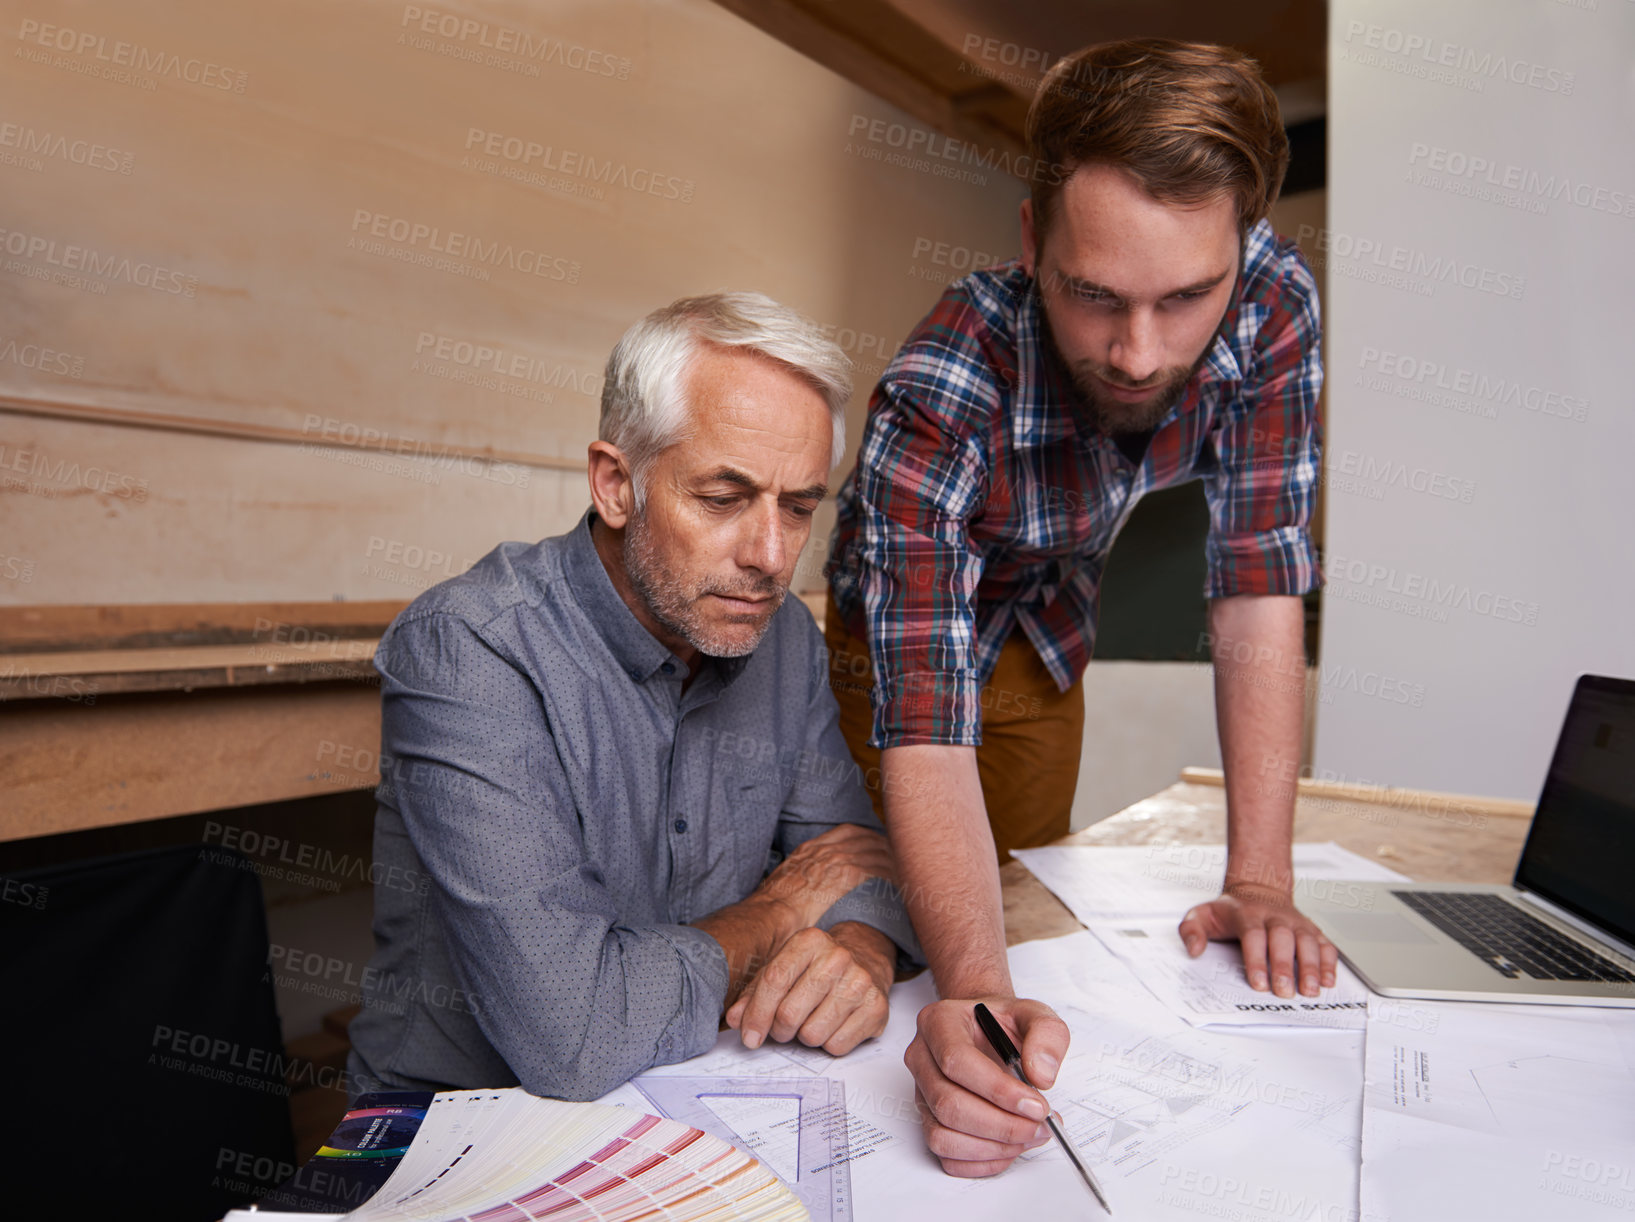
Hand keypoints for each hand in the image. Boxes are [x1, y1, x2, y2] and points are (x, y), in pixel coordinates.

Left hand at [724, 923, 893, 1054]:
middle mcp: (838, 957)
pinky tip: (833, 1024)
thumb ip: (754, 993)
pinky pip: (837, 1046)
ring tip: (812, 1020)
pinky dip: (829, 1043)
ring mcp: (861, 982)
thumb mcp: (783, 969)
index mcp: (810, 941)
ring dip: (806, 1036)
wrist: (865, 960)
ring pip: (813, 1035)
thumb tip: (735, 1019)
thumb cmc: (816, 969)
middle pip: (790, 1013)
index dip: (756, 1014)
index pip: (774, 980)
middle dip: (780, 1030)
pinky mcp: (876, 1007)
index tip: (749, 1036)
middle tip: (785, 1026)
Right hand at [755, 824, 896, 929]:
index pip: (848, 832)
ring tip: (906, 872)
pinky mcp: (846, 875)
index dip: (867, 837)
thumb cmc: (774, 909)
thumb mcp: (785, 885)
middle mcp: (825, 850)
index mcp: (810, 849)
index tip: (878, 845)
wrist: (770, 916)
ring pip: (875, 851)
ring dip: (893, 861)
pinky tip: (900, 884)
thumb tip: (809, 892)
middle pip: (866, 838)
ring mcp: (836, 860)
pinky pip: (878, 868)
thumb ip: (801, 880)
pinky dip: (891, 875)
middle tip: (899, 857)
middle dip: (885, 846)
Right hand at [903, 996, 1068, 1176]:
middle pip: (948, 1104)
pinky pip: (946, 1154)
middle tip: (1038, 1125)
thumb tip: (1041, 1075)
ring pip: (943, 1135)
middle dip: (1000, 1125)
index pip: (957, 1061)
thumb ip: (1047, 1035)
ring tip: (1028, 1136)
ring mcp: (922, 1092)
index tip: (1035, 1105)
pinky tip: (1009, 1147)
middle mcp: (922, 1057)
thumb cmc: (1004, 1023)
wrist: (990, 1032)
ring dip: (991, 1146)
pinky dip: (981, 1161)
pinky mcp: (929, 1119)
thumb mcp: (1034, 1014)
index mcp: (939, 1022)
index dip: (997, 1090)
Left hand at [1178, 882, 1338, 997]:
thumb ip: (1191, 930)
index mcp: (1247, 914)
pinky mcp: (1310, 930)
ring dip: (1311, 966)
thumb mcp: (1202, 914)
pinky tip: (1328, 980)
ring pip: (1307, 941)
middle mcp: (1275, 917)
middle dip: (1284, 966)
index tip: (1258, 983)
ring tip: (1311, 990)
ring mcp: (1295, 923)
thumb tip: (1194, 950)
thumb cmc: (1230, 910)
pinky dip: (1329, 962)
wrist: (1258, 889)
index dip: (1256, 960)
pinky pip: (1324, 943)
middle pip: (1282, 939)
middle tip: (1285, 991)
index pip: (1253, 935)